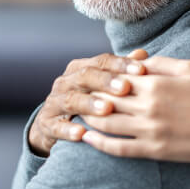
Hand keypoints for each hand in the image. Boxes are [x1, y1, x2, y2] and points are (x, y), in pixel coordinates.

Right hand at [28, 50, 147, 156]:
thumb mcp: (102, 86)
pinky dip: (68, 130)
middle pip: (85, 76)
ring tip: (106, 109)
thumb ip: (121, 71)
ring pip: (71, 100)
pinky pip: (56, 126)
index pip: (101, 62)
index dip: (120, 64)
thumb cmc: (86, 102)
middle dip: (106, 81)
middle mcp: (65, 82)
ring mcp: (53, 103)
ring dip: (89, 104)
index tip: (141, 70)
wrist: (53, 125)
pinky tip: (81, 134)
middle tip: (125, 87)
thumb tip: (142, 54)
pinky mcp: (46, 124)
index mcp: (80, 69)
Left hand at [80, 57, 189, 163]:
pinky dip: (98, 144)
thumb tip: (136, 58)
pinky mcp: (154, 149)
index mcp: (155, 83)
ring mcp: (150, 130)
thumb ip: (159, 62)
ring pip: (105, 124)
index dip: (98, 77)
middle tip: (77, 95)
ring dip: (88, 118)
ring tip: (78, 113)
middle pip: (104, 100)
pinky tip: (87, 138)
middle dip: (88, 97)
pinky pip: (118, 148)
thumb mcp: (189, 68)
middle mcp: (148, 106)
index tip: (88, 77)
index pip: (113, 78)